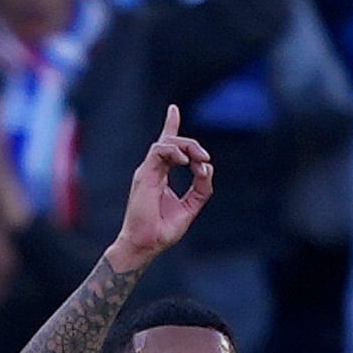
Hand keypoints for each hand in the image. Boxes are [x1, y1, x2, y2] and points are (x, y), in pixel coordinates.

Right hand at [109, 106, 212, 270]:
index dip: (170, 126)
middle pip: (172, 143)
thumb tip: (208, 169)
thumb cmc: (163, 230)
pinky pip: (158, 152)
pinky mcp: (144, 175)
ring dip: (186, 147)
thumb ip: (200, 189)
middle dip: (191, 145)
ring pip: (165, 144)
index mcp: (161, 176)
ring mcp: (147, 171)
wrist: (147, 244)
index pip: (167, 146)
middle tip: (205, 158)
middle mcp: (153, 170)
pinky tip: (184, 160)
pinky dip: (173, 152)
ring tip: (198, 160)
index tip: (173, 108)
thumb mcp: (190, 208)